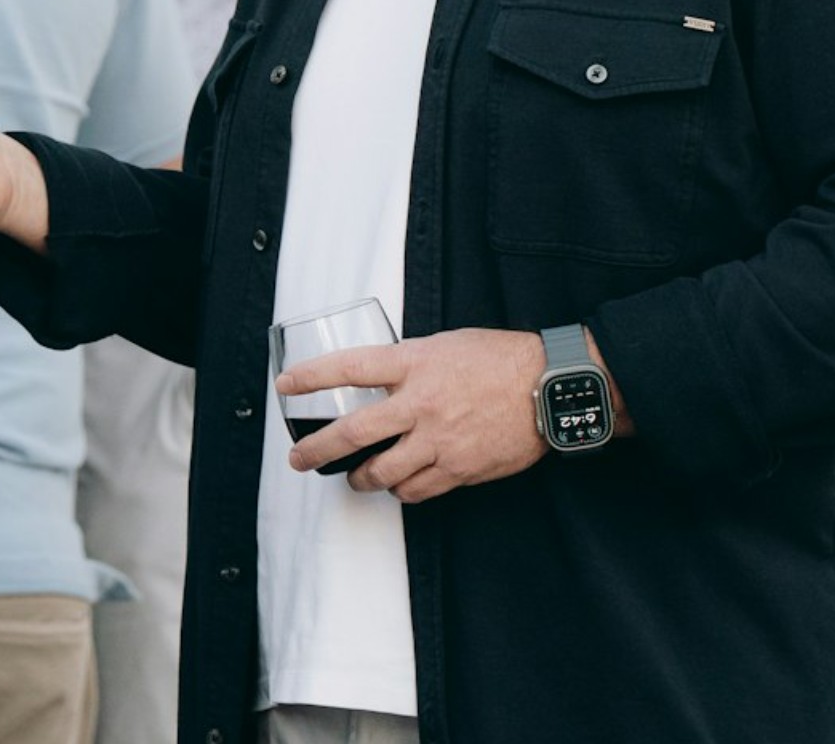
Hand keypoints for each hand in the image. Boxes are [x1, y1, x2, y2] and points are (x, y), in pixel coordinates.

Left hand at [275, 327, 583, 502]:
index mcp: (415, 362)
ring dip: (359, 478)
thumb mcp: (446, 345)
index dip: (311, 378)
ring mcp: (439, 440)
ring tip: (352, 478)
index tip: (285, 386)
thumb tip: (380, 380)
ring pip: (381, 472)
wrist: (549, 387)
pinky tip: (398, 484)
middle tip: (297, 459)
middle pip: (353, 432)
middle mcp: (420, 403)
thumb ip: (409, 363)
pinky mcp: (459, 468)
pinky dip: (401, 490)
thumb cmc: (499, 359)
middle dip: (316, 450)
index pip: (349, 367)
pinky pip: (416, 490)